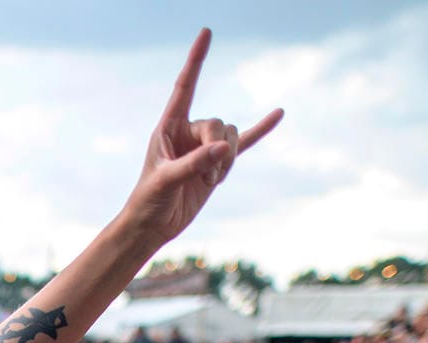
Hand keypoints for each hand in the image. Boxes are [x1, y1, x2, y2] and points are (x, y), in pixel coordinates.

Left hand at [121, 29, 282, 244]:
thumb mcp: (166, 181)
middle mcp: (187, 132)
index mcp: (168, 127)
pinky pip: (244, 143)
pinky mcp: (217, 164)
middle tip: (206, 172)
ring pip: (232, 137)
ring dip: (228, 161)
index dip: (196, 60)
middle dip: (218, 147)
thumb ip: (194, 164)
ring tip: (210, 181)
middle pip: (218, 122)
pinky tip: (278, 115)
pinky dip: (260, 131)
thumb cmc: (149, 200)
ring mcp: (204, 147)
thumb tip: (223, 149)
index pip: (185, 87)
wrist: (154, 225)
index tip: (207, 33)